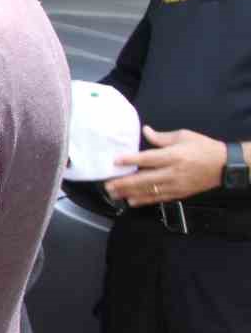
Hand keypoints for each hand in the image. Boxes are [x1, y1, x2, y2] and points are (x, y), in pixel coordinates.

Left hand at [103, 126, 228, 205]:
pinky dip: (143, 201)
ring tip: (113, 194)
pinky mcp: (179, 194)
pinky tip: (131, 201)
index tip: (115, 161)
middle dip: (124, 183)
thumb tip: (144, 130)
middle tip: (107, 184)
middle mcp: (173, 172)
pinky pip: (158, 198)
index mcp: (174, 156)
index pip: (148, 158)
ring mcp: (175, 185)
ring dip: (129, 193)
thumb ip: (161, 137)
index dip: (131, 160)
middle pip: (144, 179)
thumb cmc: (203, 147)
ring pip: (149, 191)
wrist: (224, 165)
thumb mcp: (183, 136)